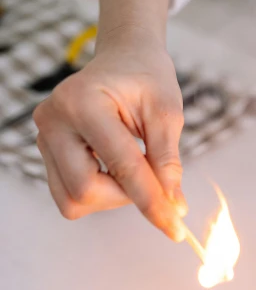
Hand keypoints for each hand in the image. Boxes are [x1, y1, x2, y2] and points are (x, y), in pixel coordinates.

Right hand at [34, 26, 185, 239]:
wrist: (123, 59)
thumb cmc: (146, 80)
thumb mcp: (167, 113)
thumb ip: (168, 161)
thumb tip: (174, 208)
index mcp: (83, 102)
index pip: (122, 167)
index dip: (152, 202)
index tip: (176, 229)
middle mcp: (54, 120)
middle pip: (86, 191)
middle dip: (126, 195)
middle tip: (151, 175)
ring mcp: (44, 137)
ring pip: (74, 200)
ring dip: (111, 196)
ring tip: (131, 166)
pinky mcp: (46, 152)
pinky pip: (69, 195)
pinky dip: (99, 191)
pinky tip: (114, 167)